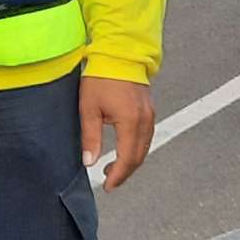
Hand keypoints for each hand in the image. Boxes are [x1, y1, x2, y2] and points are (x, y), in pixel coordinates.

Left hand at [80, 76, 157, 191]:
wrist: (118, 53)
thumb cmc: (101, 77)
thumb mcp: (89, 108)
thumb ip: (90, 138)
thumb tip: (90, 162)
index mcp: (130, 122)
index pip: (127, 159)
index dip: (118, 176)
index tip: (107, 186)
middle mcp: (145, 121)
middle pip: (139, 156)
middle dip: (125, 172)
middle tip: (109, 181)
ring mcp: (150, 114)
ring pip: (144, 147)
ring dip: (131, 161)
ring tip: (113, 168)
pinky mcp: (149, 109)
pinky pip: (146, 136)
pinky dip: (136, 148)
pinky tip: (124, 149)